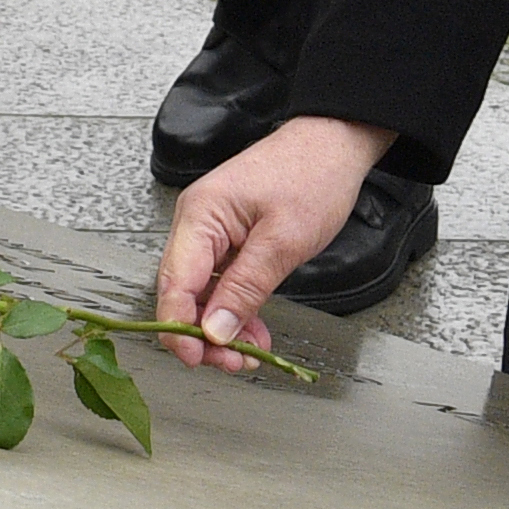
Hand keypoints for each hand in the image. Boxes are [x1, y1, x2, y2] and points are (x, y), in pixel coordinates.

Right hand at [153, 113, 391, 369]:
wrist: (334, 144)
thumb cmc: (312, 175)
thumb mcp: (283, 240)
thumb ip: (246, 289)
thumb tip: (214, 332)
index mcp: (201, 215)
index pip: (173, 283)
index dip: (179, 328)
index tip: (198, 358)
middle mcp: (197, 224)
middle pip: (183, 294)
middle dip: (204, 335)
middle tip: (234, 363)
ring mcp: (211, 232)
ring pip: (203, 295)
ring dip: (222, 328)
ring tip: (249, 355)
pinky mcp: (229, 240)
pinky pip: (222, 285)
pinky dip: (236, 311)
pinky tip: (253, 332)